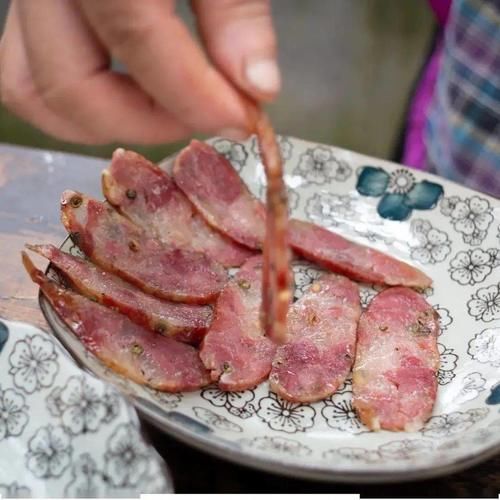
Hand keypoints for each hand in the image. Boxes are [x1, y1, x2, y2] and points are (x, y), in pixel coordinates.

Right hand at [0, 0, 278, 143]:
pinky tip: (142, 92)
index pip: (136, 38)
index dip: (196, 98)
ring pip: (38, 92)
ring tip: (172, 108)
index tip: (243, 121)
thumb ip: (236, 11)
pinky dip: (90, 102)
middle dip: (148, 123)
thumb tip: (257, 88)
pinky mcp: (36, 11)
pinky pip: (38, 77)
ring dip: (110, 121)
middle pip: (70, 86)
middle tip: (208, 115)